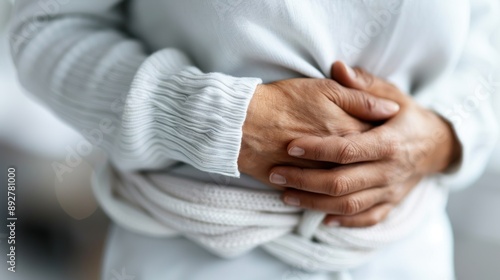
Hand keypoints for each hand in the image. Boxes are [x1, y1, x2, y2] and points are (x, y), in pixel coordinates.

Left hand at [269, 62, 460, 225]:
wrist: (438, 146)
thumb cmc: (407, 117)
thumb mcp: (392, 94)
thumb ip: (364, 84)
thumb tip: (337, 67)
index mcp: (388, 143)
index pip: (348, 150)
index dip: (317, 149)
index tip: (290, 146)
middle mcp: (388, 171)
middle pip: (342, 183)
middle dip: (305, 180)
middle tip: (276, 173)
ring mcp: (390, 191)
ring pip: (348, 205)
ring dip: (314, 203)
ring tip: (286, 194)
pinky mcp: (391, 204)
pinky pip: (366, 219)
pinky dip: (342, 221)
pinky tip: (319, 217)